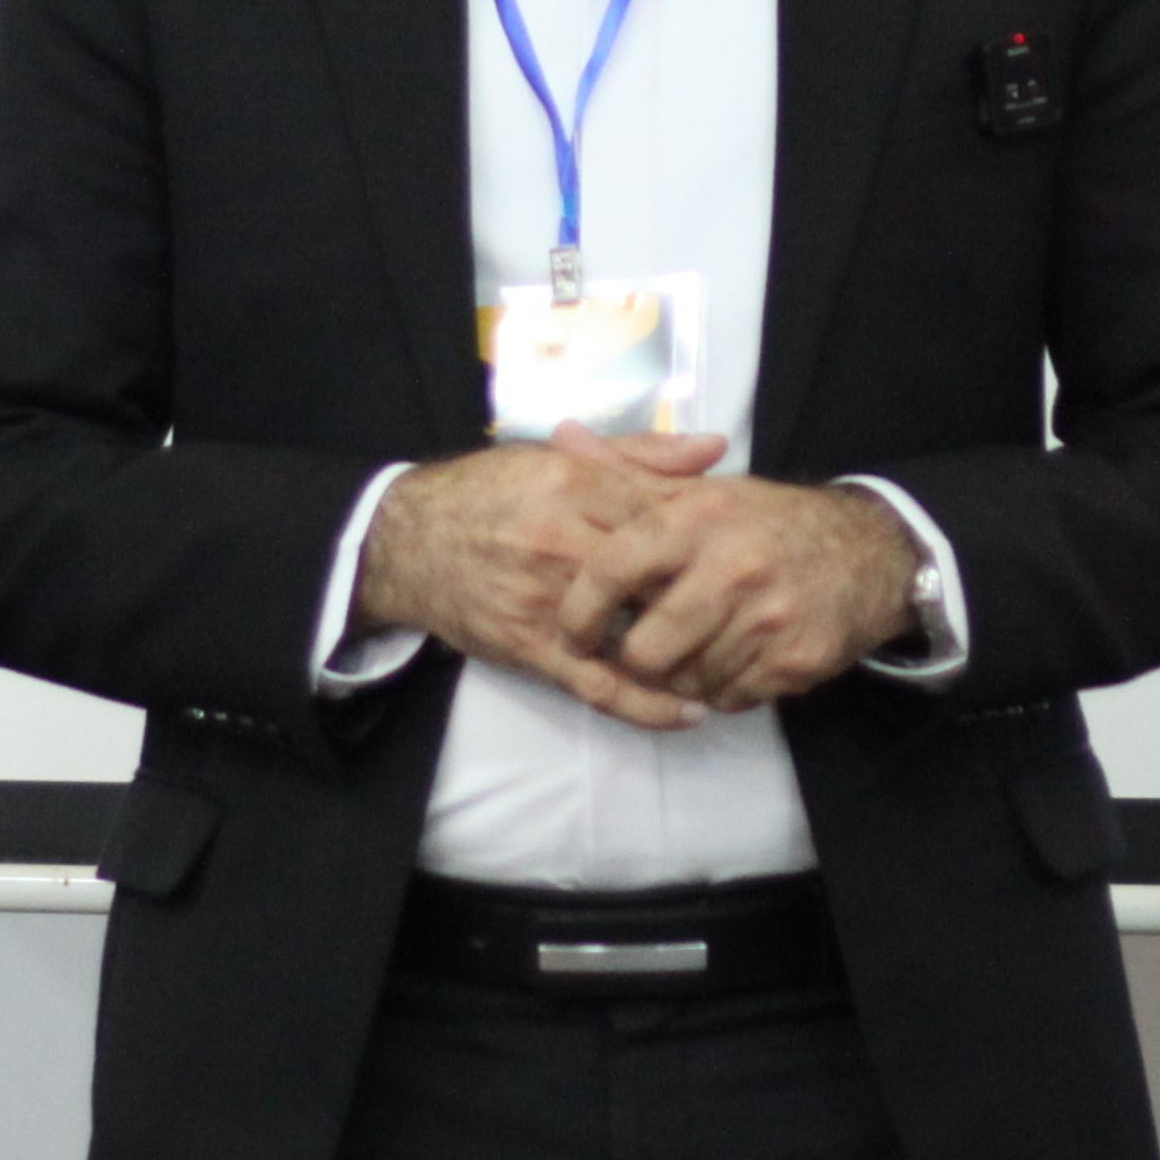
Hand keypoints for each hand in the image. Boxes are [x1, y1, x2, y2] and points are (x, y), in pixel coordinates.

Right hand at [357, 433, 726, 727]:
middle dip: (709, 596)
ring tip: (735, 664)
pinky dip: (648, 704)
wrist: (406, 542)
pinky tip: (690, 712)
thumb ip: (640, 454)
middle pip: (660, 574)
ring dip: (690, 653)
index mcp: (576, 484)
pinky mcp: (530, 647)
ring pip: (636, 632)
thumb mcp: (558, 455)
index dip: (711, 538)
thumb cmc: (488, 491)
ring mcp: (547, 599)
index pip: (666, 513)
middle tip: (752, 612)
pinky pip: (599, 684)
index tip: (743, 553)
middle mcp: (564, 541)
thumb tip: (717, 448)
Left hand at [558, 478, 917, 713]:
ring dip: (682, 675)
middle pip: (644, 651)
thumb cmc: (766, 523)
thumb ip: (626, 473)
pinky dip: (722, 688)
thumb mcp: (701, 491)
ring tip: (696, 646)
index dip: (580, 612)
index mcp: (698, 518)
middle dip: (637, 658)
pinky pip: (727, 698)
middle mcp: (732, 567)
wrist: (868, 554)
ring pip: (685, 682)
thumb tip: (562, 437)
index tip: (573, 630)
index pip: (612, 572)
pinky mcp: (794, 661)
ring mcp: (767, 619)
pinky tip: (734, 656)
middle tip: (644, 646)